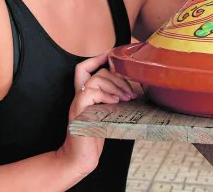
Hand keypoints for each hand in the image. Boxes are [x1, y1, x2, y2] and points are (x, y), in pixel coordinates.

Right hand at [57, 54, 137, 176]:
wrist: (81, 157)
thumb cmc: (96, 136)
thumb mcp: (107, 113)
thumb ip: (113, 99)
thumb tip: (134, 91)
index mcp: (84, 93)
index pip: (84, 67)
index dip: (98, 57)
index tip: (113, 55)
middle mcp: (78, 95)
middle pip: (97, 71)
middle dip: (117, 77)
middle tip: (130, 91)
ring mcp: (77, 102)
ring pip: (96, 79)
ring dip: (115, 86)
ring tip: (127, 97)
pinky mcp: (78, 111)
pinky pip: (91, 92)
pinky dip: (106, 95)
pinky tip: (116, 102)